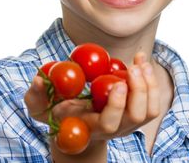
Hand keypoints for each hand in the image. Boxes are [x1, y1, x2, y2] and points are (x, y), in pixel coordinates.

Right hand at [24, 52, 159, 159]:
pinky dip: (151, 77)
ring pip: (150, 109)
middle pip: (137, 116)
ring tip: (140, 61)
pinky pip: (153, 99)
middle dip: (139, 90)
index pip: (109, 123)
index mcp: (91, 127)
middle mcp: (115, 129)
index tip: (118, 82)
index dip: (117, 105)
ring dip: (149, 83)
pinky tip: (141, 59)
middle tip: (133, 68)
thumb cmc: (57, 114)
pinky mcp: (138, 111)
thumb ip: (35, 96)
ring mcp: (129, 123)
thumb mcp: (40, 107)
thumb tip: (38, 80)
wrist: (77, 125)